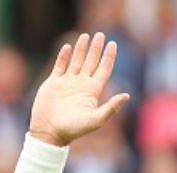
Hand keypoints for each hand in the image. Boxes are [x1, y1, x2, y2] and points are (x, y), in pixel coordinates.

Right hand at [28, 32, 129, 147]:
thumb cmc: (73, 129)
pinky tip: (67, 47)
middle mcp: (81, 85)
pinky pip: (60, 66)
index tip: (113, 44)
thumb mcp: (95, 120)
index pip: (103, 69)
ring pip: (76, 61)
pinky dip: (63, 56)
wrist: (49, 132)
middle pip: (91, 62)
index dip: (108, 57)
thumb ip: (111, 108)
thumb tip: (127, 95)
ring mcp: (67, 83)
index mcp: (92, 91)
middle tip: (100, 34)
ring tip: (85, 36)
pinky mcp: (53, 83)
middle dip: (96, 48)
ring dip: (81, 49)